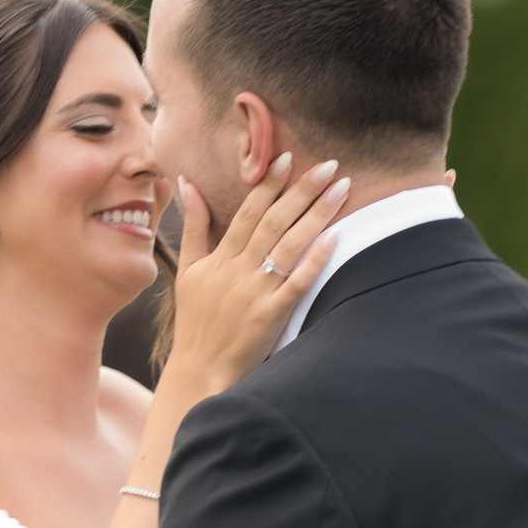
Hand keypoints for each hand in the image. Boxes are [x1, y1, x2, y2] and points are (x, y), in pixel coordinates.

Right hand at [161, 154, 350, 391]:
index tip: (288, 158)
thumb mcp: (189, 271)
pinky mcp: (272, 315)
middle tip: (328, 165)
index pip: (248, 211)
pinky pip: (298, 282)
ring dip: (316, 213)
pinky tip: (335, 236)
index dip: (269, 184)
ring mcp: (256, 292)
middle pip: (274, 221)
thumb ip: (194, 227)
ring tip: (340, 189)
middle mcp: (239, 269)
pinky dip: (315, 258)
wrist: (199, 370)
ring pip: (290, 244)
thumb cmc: (196, 322)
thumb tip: (187, 183)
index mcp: (221, 257)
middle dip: (302, 190)